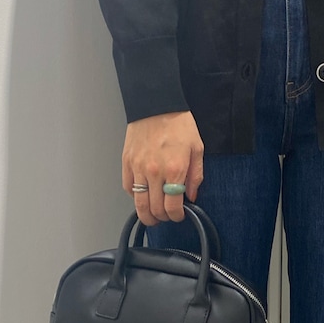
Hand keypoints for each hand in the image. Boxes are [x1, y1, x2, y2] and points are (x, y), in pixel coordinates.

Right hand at [122, 110, 203, 225]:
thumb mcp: (197, 148)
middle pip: (155, 209)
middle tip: (167, 216)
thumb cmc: (179, 124)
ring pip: (139, 203)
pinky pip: (128, 188)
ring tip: (153, 215)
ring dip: (146, 215)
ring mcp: (138, 168)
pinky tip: (143, 195)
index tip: (179, 215)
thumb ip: (195, 176)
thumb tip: (191, 196)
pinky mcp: (127, 162)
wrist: (157, 104)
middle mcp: (155, 172)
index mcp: (175, 170)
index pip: (173, 207)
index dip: (177, 217)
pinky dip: (135, 196)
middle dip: (163, 218)